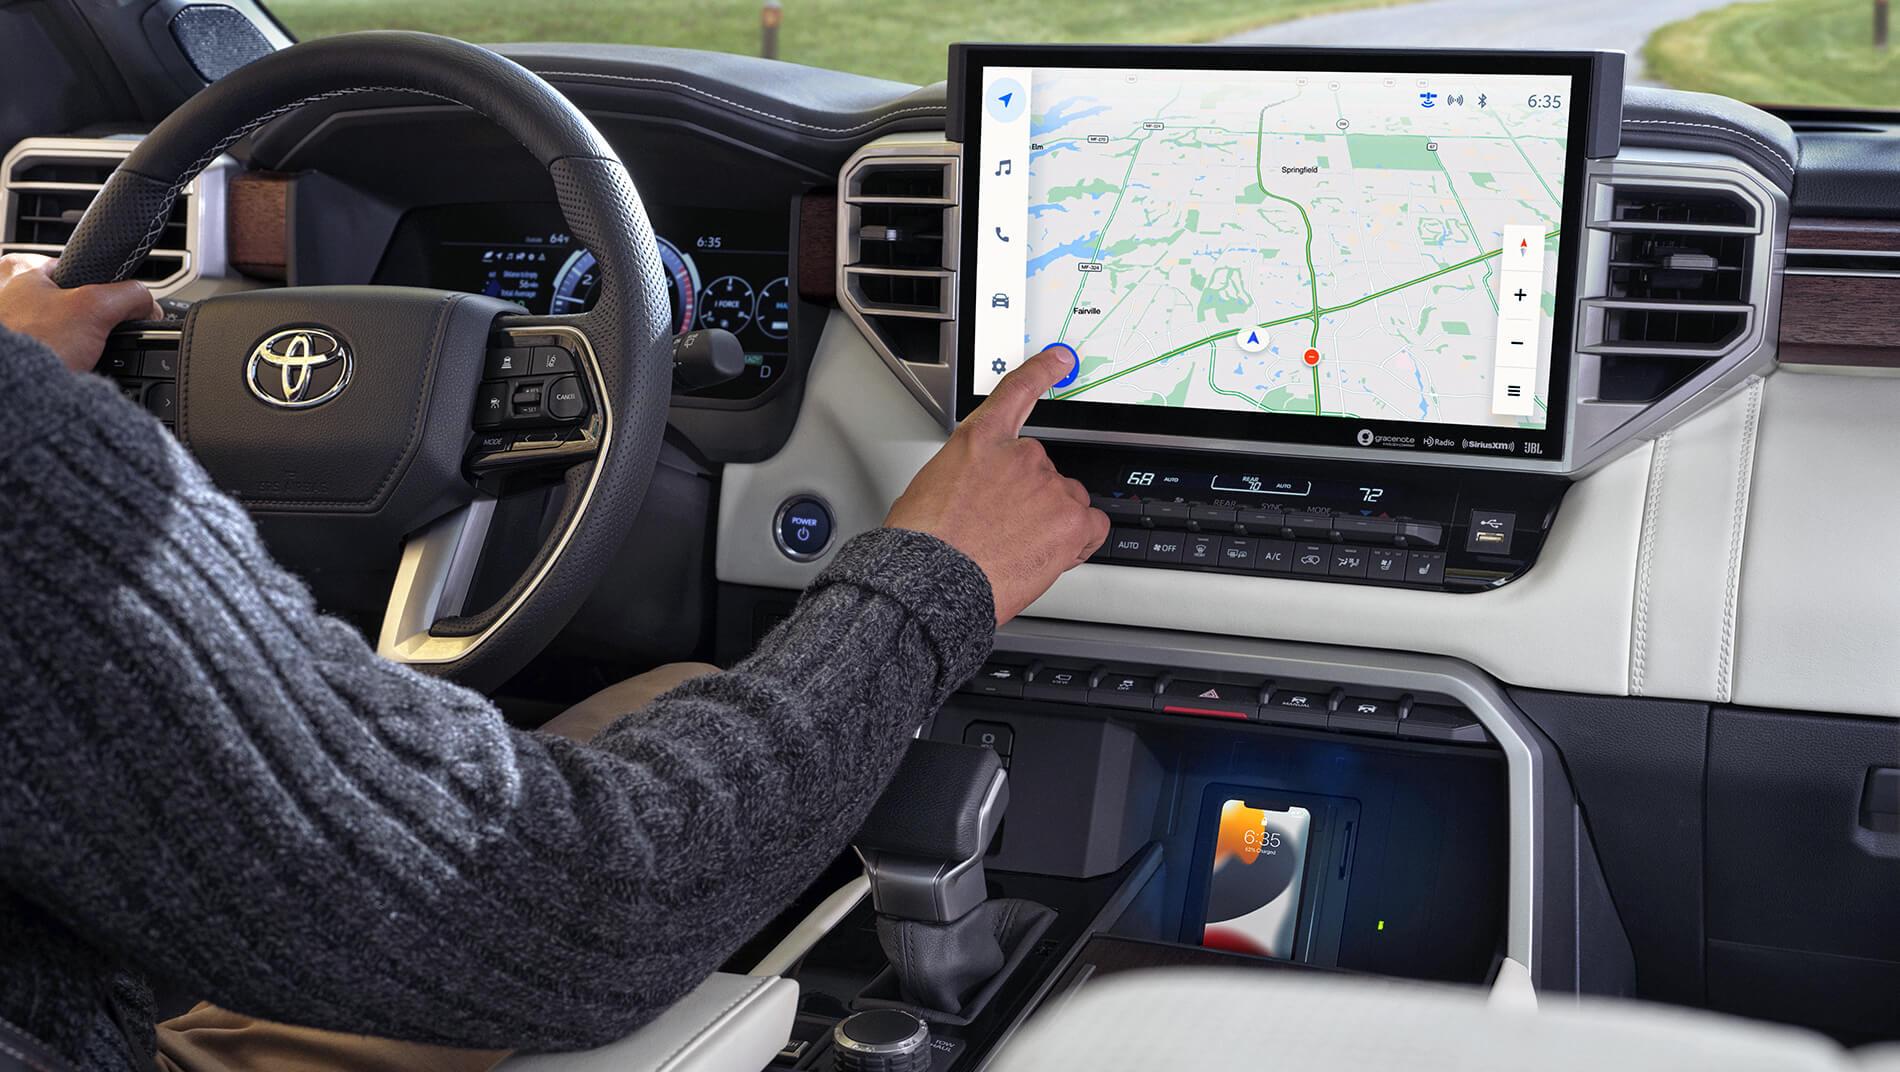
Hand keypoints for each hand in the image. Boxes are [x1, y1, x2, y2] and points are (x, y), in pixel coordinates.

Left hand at [0, 253, 161, 372]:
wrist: (13, 391)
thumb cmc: (33, 344)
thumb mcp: (96, 308)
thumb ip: (129, 296)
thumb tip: (148, 305)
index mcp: (18, 266)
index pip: (78, 270)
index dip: (103, 292)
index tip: (109, 313)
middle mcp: (4, 288)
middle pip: (68, 300)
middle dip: (84, 321)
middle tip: (89, 338)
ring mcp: (5, 320)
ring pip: (56, 327)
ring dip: (68, 341)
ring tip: (72, 355)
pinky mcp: (11, 349)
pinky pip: (45, 348)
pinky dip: (55, 356)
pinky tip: (58, 365)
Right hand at [886, 346, 1108, 624]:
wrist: (935, 580)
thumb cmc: (924, 543)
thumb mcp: (931, 488)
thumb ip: (967, 476)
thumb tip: (978, 494)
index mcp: (981, 441)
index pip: (1017, 392)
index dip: (1042, 371)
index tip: (1060, 360)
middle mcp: (1022, 455)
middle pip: (1043, 471)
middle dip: (1030, 499)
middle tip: (1003, 530)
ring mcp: (1051, 486)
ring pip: (1065, 500)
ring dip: (1050, 522)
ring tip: (1016, 549)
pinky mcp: (1072, 519)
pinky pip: (1091, 526)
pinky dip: (1078, 541)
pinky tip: (1051, 554)